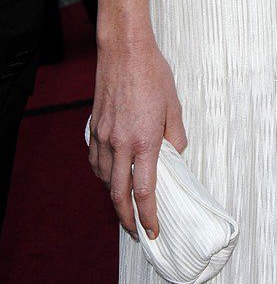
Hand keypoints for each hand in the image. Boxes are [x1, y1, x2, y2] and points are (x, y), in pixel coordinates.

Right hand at [88, 36, 186, 240]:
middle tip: (136, 232)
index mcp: (144, 141)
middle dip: (127, 218)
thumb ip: (175, 137)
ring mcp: (103, 137)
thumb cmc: (153, 74)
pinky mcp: (93, 128)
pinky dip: (103, 175)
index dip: (148, 215)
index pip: (145, 191)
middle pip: (119, 194)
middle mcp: (120, 143)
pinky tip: (112, 176)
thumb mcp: (174, 106)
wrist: (124, 50)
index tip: (153, 231)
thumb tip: (175, 157)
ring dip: (115, 197)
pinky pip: (96, 161)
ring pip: (104, 179)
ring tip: (126, 206)